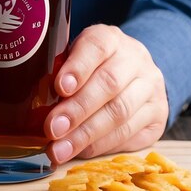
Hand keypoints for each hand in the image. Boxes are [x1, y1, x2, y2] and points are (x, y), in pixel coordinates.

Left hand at [44, 24, 168, 164]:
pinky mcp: (158, 115)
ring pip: (120, 113)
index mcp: (111, 38)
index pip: (96, 46)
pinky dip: (102, 146)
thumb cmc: (93, 66)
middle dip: (77, 110)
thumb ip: (60, 70)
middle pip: (108, 84)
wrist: (136, 72)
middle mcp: (136, 59)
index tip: (59, 87)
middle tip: (52, 129)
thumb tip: (31, 101)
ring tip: (60, 150)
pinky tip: (81, 153)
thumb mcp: (76, 56)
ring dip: (87, 136)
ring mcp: (151, 87)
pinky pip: (130, 134)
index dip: (78, 68)